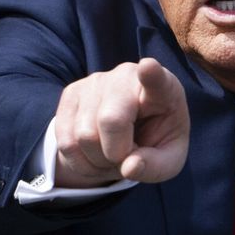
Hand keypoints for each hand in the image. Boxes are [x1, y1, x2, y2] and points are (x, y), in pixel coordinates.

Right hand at [53, 58, 189, 187]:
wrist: (128, 132)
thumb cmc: (155, 140)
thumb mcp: (168, 160)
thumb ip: (156, 167)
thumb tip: (129, 167)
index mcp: (163, 89)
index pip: (156, 77)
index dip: (151, 73)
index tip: (148, 67)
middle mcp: (126, 77)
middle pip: (110, 121)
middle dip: (116, 154)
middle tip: (127, 157)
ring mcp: (95, 81)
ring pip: (84, 135)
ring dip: (98, 161)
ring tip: (112, 155)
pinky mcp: (71, 93)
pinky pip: (66, 142)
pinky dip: (80, 162)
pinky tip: (94, 155)